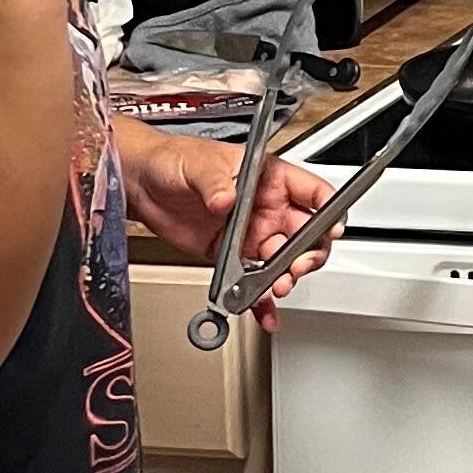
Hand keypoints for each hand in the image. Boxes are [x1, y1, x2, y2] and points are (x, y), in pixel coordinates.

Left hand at [120, 130, 335, 326]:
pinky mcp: (232, 258)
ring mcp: (251, 235)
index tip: (329, 229)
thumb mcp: (198, 163)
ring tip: (276, 287)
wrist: (142, 184)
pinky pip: (254, 282)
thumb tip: (226, 199)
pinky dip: (261, 300)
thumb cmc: (175, 160)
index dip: (327, 211)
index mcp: (269, 179)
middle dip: (308, 254)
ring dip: (285, 278)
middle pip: (306, 235)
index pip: (312, 192)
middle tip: (296, 266)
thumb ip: (214, 181)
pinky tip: (264, 312)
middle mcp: (266, 208)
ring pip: (283, 263)